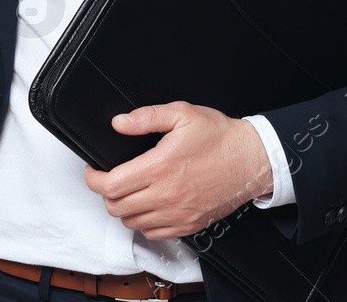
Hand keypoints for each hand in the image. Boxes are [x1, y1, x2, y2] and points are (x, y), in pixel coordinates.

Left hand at [84, 101, 271, 239]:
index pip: (110, 185)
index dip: (94, 178)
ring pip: (132, 223)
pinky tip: (147, 206)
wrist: (252, 160)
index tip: (95, 170)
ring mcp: (178, 214)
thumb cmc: (220, 137)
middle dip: (106, 193)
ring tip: (128, 191)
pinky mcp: (189, 224)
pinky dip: (144, 223)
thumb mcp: (181, 114)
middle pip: (116, 207)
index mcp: (159, 167)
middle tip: (110, 179)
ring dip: (124, 208)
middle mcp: (166, 195)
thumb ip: (146, 117)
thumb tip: (119, 123)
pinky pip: (154, 234)